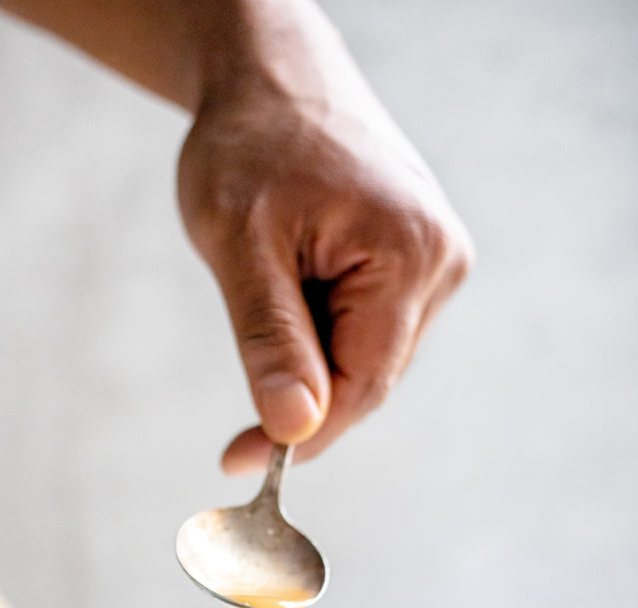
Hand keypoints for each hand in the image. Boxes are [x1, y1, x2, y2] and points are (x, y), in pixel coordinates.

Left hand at [177, 4, 473, 470]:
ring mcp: (436, 262)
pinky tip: (291, 287)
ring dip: (309, 360)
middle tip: (235, 408)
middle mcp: (440, 262)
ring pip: (366, 359)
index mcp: (408, 255)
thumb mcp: (240, 246)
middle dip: (302, 398)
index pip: (362, 385)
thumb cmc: (251, 146)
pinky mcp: (417, 263)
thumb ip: (269, 340)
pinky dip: (320, 335)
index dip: (302, 434)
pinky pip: (367, 331)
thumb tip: (293, 428)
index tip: (241, 460)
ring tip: (268, 288)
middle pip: (368, 378)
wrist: (273, 78)